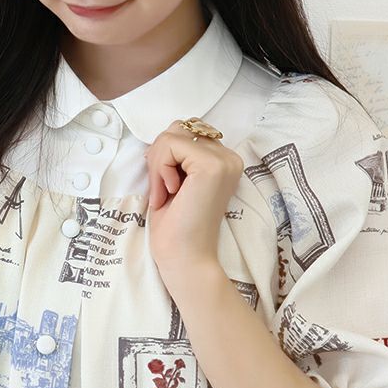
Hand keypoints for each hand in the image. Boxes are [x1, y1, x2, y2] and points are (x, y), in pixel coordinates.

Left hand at [144, 119, 244, 284]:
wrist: (185, 258)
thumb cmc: (176, 226)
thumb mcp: (175, 179)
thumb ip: (177, 155)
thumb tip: (163, 136)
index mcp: (224, 161)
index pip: (185, 132)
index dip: (164, 156)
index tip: (165, 187)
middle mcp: (230, 157)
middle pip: (178, 128)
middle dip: (159, 157)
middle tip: (162, 190)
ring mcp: (224, 161)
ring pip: (172, 135)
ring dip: (157, 164)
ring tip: (165, 193)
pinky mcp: (212, 166)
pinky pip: (171, 145)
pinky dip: (159, 168)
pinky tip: (169, 192)